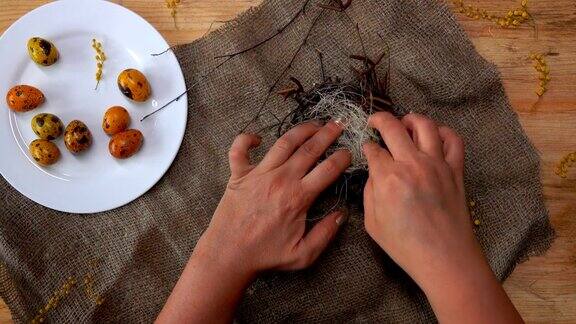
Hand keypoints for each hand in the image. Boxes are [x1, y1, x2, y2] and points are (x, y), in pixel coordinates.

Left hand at [158, 121, 350, 322]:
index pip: (328, 170)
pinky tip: (258, 138)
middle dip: (327, 134)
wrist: (229, 255)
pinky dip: (246, 139)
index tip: (349, 152)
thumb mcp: (303, 254)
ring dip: (301, 130)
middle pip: (309, 149)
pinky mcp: (238, 175)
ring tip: (314, 124)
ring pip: (283, 143)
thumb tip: (342, 215)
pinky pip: (239, 149)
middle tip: (338, 124)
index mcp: (298, 197)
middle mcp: (280, 179)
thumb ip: (326, 234)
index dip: (342, 158)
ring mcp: (258, 174)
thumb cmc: (265, 255)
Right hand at [362, 112, 521, 323]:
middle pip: (393, 126)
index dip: (366, 146)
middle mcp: (412, 164)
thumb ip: (369, 191)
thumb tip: (374, 172)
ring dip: (410, 119)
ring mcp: (437, 164)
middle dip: (379, 119)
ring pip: (425, 124)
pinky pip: (453, 140)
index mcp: (388, 178)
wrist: (445, 258)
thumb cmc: (406, 246)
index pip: (373, 149)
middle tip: (374, 122)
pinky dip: (443, 132)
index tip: (366, 149)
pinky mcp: (455, 169)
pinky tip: (433, 136)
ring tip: (404, 124)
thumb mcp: (372, 223)